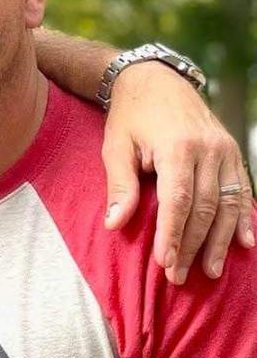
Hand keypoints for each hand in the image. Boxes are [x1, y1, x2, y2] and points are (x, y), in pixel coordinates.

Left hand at [102, 60, 254, 283]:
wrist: (155, 80)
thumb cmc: (129, 117)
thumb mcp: (115, 146)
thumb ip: (119, 185)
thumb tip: (114, 224)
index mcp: (177, 147)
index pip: (178, 200)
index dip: (173, 234)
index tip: (165, 263)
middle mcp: (208, 149)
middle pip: (204, 208)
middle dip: (192, 245)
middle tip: (179, 277)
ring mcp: (225, 150)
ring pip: (228, 203)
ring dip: (219, 240)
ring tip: (209, 270)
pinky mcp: (233, 152)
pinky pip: (242, 190)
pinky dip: (244, 218)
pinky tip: (244, 244)